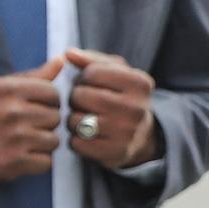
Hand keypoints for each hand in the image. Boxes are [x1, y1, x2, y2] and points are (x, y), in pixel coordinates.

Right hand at [0, 57, 64, 182]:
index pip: (53, 93)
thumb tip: (61, 61)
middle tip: (23, 129)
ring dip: (41, 145)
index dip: (47, 103)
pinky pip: (46, 162)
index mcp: (8, 89)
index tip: (32, 110)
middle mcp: (12, 112)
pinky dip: (36, 162)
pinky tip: (19, 157)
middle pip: (55, 117)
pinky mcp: (13, 162)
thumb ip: (30, 76)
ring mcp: (14, 138)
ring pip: (54, 140)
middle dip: (44, 124)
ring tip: (21, 143)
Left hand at [64, 48, 161, 168]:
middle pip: (81, 96)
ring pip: (76, 120)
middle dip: (74, 98)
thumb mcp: (115, 73)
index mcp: (140, 83)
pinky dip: (74, 139)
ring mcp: (127, 133)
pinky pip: (77, 143)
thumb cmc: (120, 97)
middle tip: (80, 103)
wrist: (140, 136)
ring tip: (83, 119)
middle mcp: (137, 108)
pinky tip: (85, 136)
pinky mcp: (115, 153)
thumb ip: (91, 60)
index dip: (82, 78)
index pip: (92, 73)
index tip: (89, 84)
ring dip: (72, 120)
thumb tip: (68, 53)